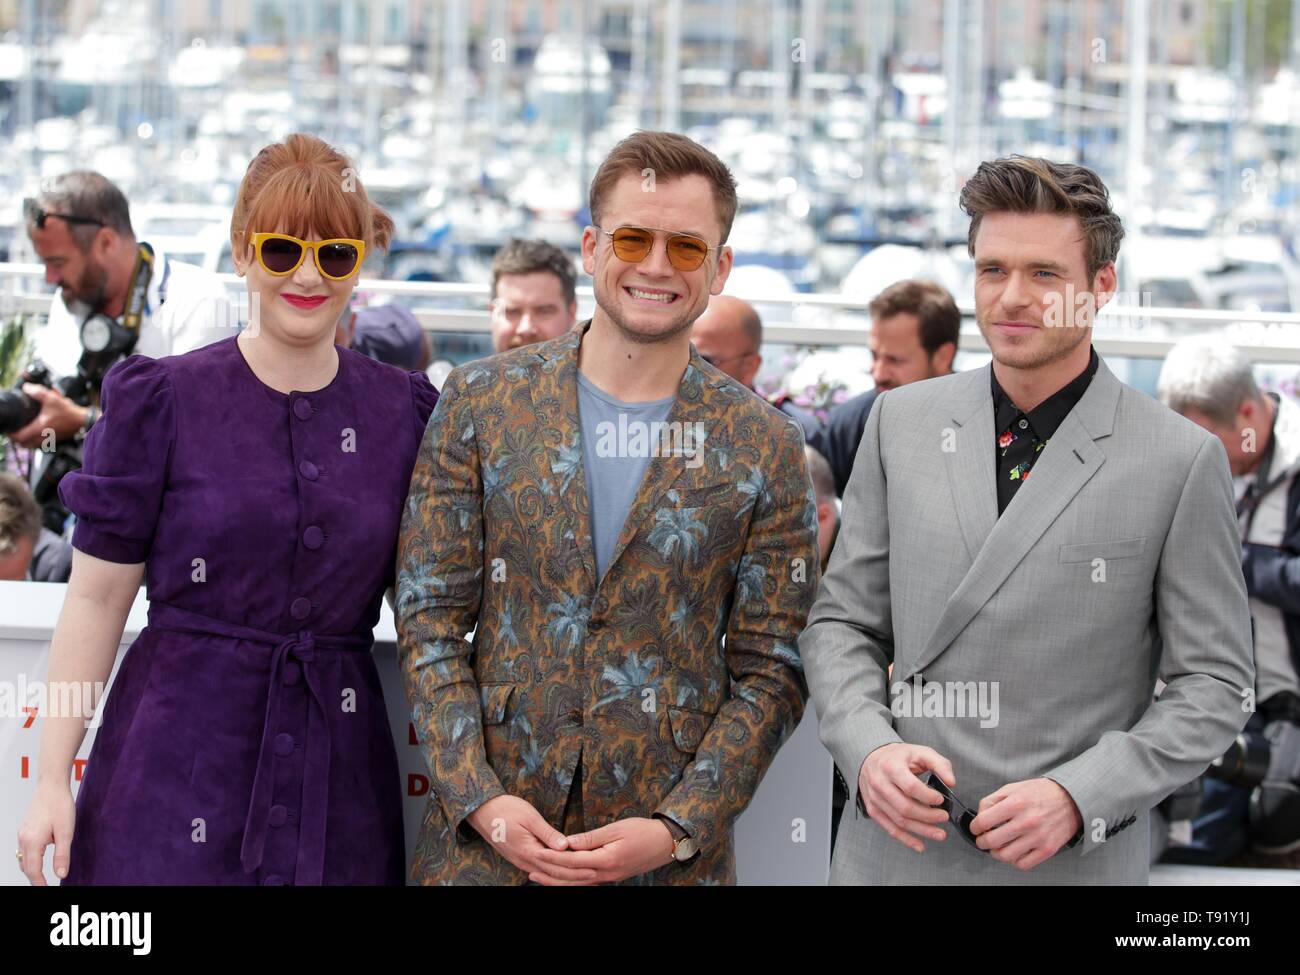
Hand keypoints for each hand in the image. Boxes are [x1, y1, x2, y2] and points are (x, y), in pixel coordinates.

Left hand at [10, 384, 86, 448]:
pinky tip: (37, 433)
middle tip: (15, 431)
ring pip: (31, 446)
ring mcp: (49, 440)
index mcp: (39, 428)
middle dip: (17, 439)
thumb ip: (37, 392)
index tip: (10, 429)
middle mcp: (43, 436)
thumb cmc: (69, 412)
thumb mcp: (52, 398)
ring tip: (24, 433)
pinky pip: (40, 445)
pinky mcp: (54, 440)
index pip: (19, 437)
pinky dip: (35, 441)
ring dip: (26, 441)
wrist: (82, 420)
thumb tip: (26, 388)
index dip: (11, 434)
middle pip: (23, 444)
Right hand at [17, 780, 75, 885]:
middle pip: (25, 867)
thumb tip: (61, 875)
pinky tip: (38, 858)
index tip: (47, 890)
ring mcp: (22, 833)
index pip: (33, 871)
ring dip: (31, 869)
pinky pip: (24, 849)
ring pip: (23, 859)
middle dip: (34, 879)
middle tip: (44, 887)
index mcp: (32, 842)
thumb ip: (62, 855)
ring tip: (42, 877)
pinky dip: (30, 858)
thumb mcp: (66, 832)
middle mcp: (23, 839)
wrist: (52, 785)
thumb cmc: (60, 805)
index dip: (40, 883)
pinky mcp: (24, 829)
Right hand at [465, 795, 596, 883]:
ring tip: (582, 876)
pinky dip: (553, 873)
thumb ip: (548, 834)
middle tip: (595, 875)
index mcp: (529, 851)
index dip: (576, 868)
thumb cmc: (506, 809)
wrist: (482, 811)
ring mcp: (521, 861)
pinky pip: (539, 870)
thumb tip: (566, 846)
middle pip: (554, 874)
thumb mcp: (529, 818)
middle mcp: (525, 861)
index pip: (558, 865)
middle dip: (574, 876)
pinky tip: (562, 872)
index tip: (593, 866)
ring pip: (546, 875)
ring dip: (565, 877)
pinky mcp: (519, 858)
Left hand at [531, 817, 674, 884]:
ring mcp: (609, 878)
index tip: (536, 853)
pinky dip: (571, 882)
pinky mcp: (611, 877)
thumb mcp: (616, 829)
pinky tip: (562, 879)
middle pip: (572, 878)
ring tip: (539, 877)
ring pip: (578, 884)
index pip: (573, 862)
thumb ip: (591, 838)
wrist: (665, 844)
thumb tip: (568, 842)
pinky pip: (587, 883)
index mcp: (606, 860)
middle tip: (530, 869)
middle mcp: (606, 874)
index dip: (553, 858)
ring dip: (557, 881)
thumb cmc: (642, 832)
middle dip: (550, 874)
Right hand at [859, 742, 954, 852]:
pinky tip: (920, 845)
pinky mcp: (874, 810)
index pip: (910, 787)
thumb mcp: (920, 752)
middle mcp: (880, 784)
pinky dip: (906, 839)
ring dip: (922, 831)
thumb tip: (951, 782)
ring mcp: (875, 799)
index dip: (928, 796)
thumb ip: (939, 764)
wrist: (871, 758)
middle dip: (928, 816)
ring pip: (899, 821)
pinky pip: (890, 828)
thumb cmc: (899, 756)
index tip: (941, 799)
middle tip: (944, 817)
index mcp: (891, 767)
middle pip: (905, 807)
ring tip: (940, 834)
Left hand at [969, 777, 1081, 870]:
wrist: (1071, 799)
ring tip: (997, 847)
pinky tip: (1013, 851)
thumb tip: (979, 816)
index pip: (983, 821)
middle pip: (992, 841)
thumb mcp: (1012, 788)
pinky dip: (1014, 861)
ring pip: (1005, 856)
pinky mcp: (1048, 849)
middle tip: (982, 839)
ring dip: (995, 853)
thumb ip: (992, 800)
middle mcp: (1027, 821)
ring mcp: (1038, 837)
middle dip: (981, 842)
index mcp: (1016, 803)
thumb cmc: (1040, 792)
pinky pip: (1023, 864)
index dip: (974, 827)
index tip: (975, 828)